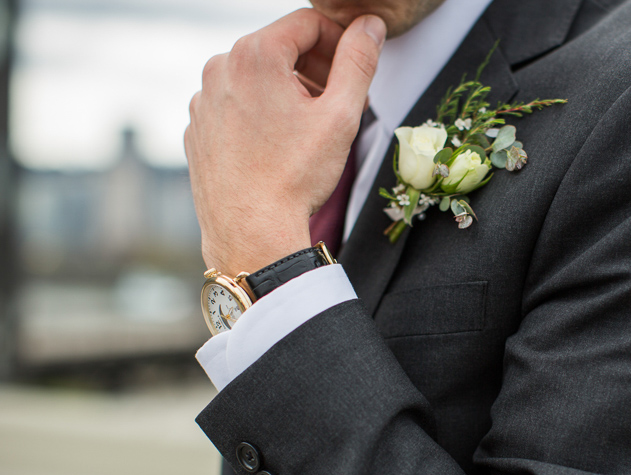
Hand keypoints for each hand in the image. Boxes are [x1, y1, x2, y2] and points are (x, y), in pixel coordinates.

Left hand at [185, 9, 385, 275]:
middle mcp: (218, 68)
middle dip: (316, 69)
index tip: (355, 70)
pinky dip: (261, 115)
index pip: (307, 22)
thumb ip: (359, 61)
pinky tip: (280, 147)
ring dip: (289, 92)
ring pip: (257, 78)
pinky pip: (235, 106)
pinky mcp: (197, 129)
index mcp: (253, 54)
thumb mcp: (341, 115)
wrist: (250, 232)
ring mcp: (203, 100)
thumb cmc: (295, 176)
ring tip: (311, 130)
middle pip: (280, 48)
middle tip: (341, 104)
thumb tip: (369, 27)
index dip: (340, 41)